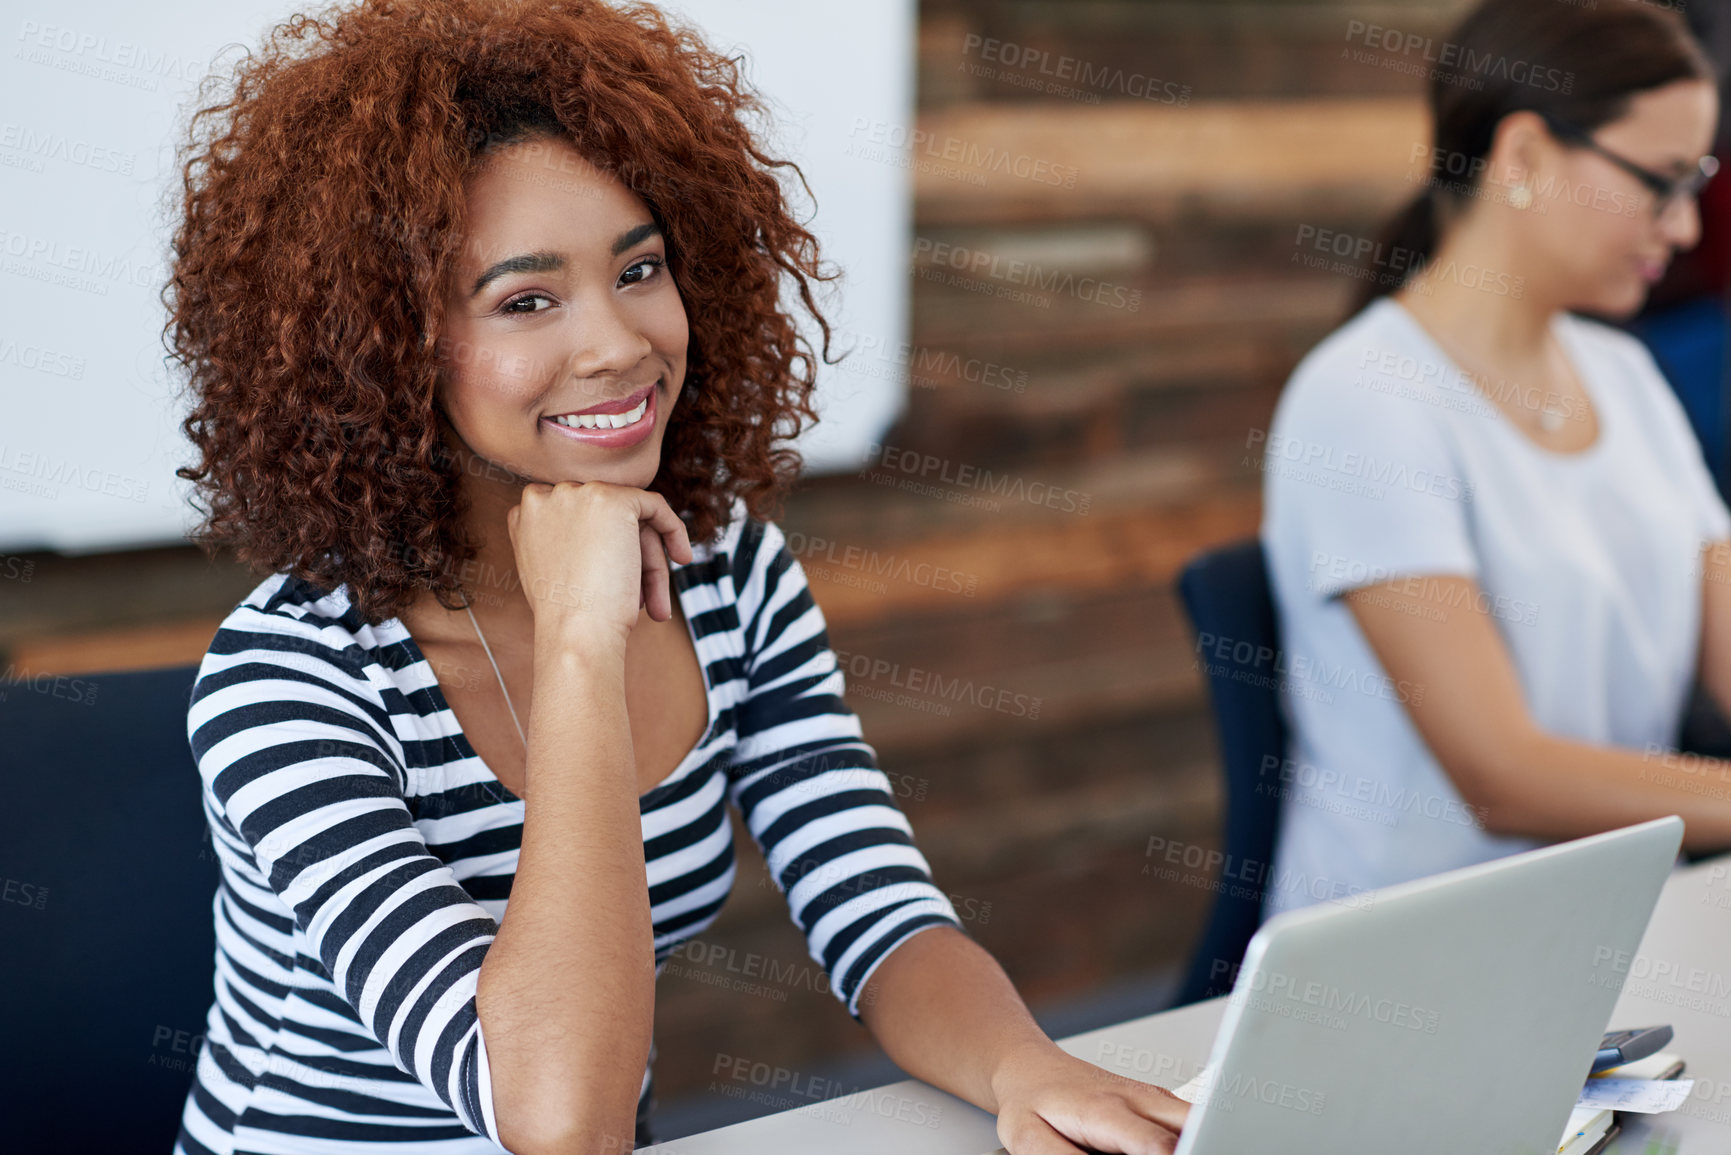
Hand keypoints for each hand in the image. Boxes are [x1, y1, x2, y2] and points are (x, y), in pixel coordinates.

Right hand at [506, 481, 692, 651]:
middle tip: (643, 601)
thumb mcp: (553, 569)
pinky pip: (654, 506)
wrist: (575, 633)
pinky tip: (682, 557)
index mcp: (525, 514)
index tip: (613, 578)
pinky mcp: (612, 499)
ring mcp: (577, 494)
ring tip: (656, 605)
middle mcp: (545, 496)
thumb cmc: (567, 617)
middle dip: (630, 558)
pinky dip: (673, 529)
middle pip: (605, 520)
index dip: (600, 547)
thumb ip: (567, 540)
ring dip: (648, 563)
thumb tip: (606, 532)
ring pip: (630, 520)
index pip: (577, 518)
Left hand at [990, 1041, 1188, 1154]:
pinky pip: (1190, 1124)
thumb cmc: (1028, 1103)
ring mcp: (1154, 1100)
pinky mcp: (1160, 1107)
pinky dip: (1190, 1138)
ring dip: (1196, 1140)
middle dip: (1198, 1145)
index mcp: (1108, 1110)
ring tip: (1191, 1147)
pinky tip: (1179, 1146)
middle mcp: (1139, 1099)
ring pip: (1198, 1121)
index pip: (1156, 1144)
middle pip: (1192, 1127)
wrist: (1029, 1069)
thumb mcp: (1030, 1141)